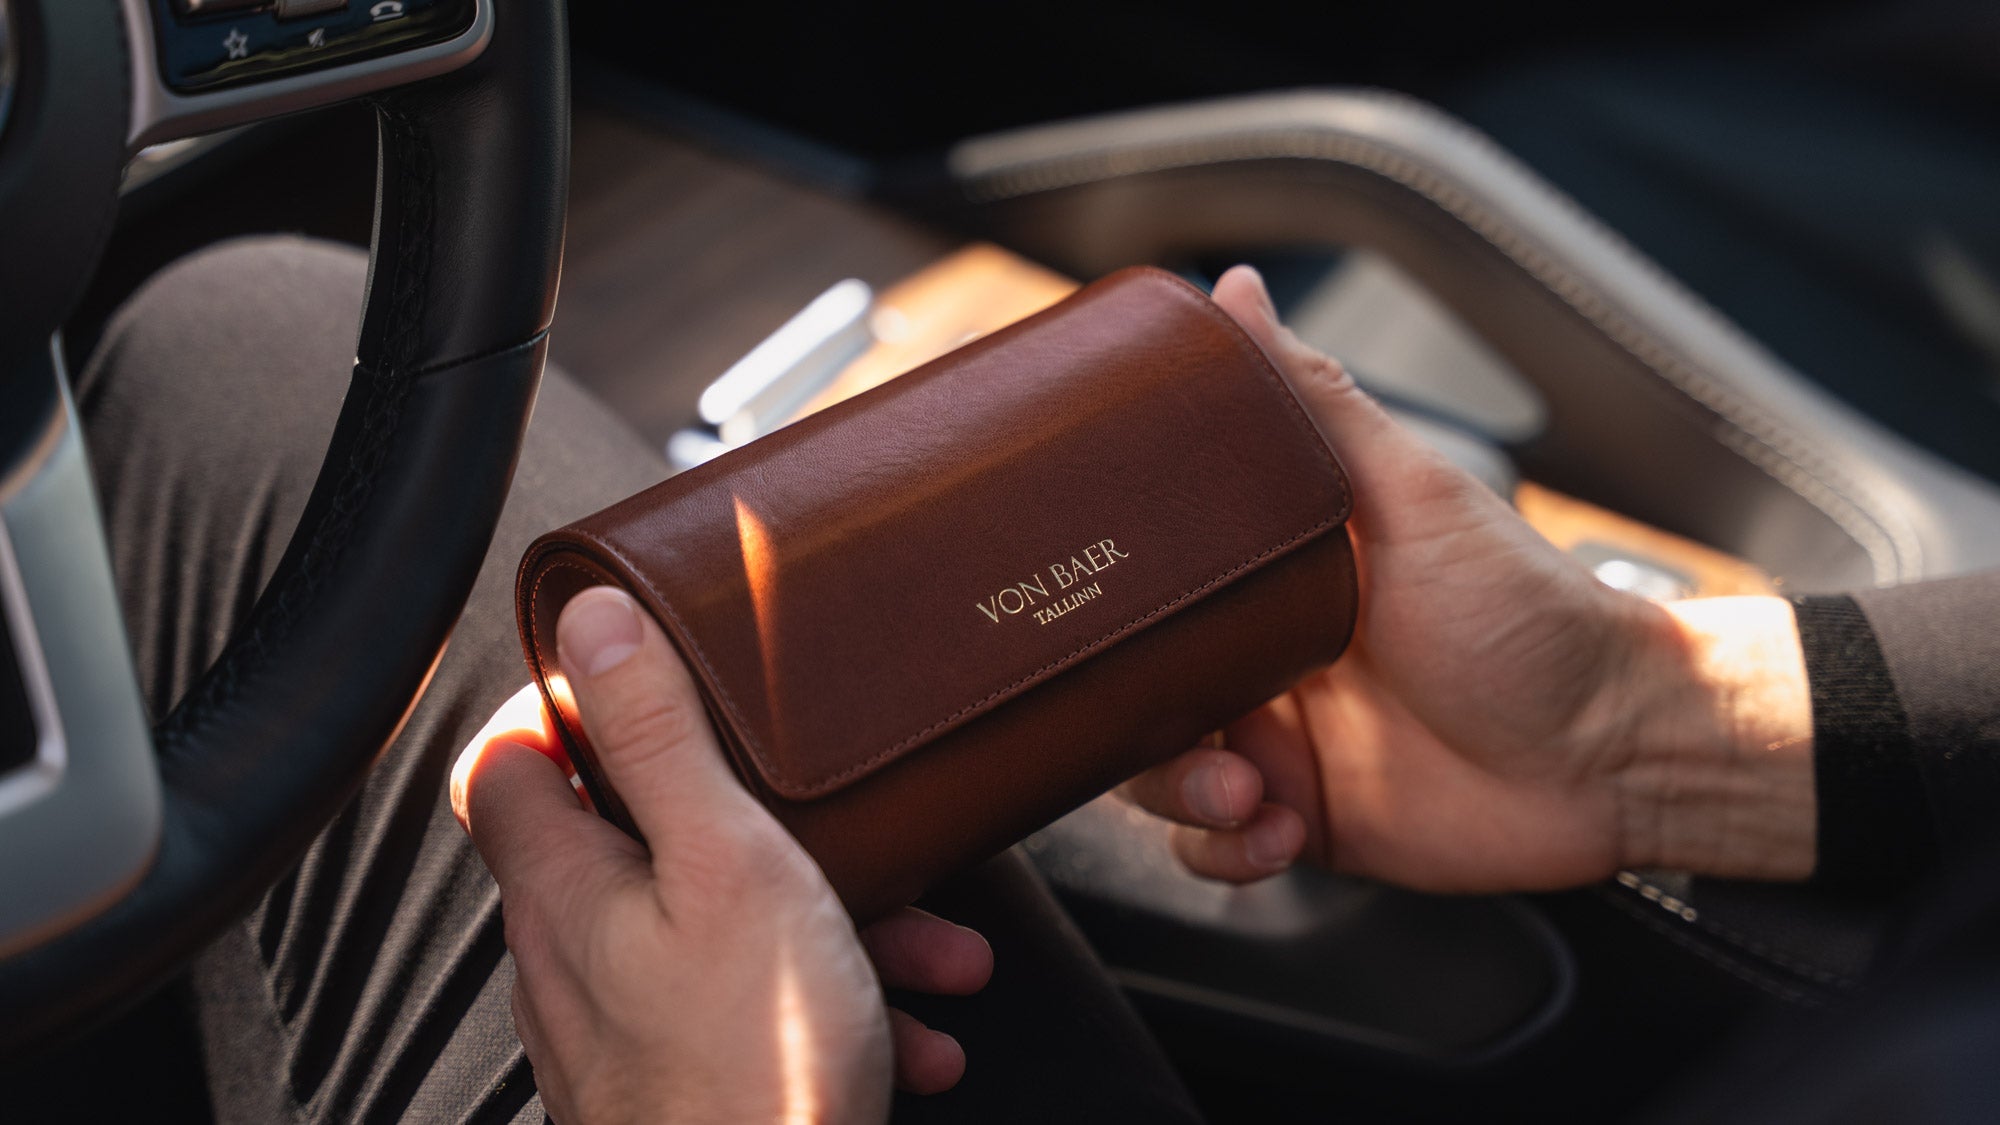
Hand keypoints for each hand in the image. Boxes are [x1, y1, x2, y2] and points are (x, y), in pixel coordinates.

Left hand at [452, 588, 991, 1122]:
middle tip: (840, 823)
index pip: (509, 760)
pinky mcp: (682, 1090)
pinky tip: (914, 1035)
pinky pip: (756, 1019)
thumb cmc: (751, 1068)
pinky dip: (833, 1007)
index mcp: (567, 888)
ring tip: (930, 944)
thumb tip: (590, 620)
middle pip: (645, 845)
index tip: (655, 681)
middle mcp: (576, 960)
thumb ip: (659, 737)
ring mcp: (626, 1033)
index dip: (569, 704)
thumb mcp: (726, 861)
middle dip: (766, 826)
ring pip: (723, 935)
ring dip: (829, 923)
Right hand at [1122, 266, 1816, 892]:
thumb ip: (1316, 407)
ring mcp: (1275, 743)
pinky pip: (1215, 847)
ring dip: (1178, 794)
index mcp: (1267, 575)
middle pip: (1128, 687)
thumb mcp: (1413, 496)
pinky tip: (1274, 834)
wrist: (1618, 752)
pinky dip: (1224, 851)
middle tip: (1198, 732)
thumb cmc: (1528, 613)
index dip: (1106, 602)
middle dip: (1131, 723)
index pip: (1148, 584)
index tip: (1078, 608)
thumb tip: (1237, 292)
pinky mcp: (1301, 822)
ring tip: (1250, 794)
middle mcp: (1256, 656)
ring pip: (1153, 775)